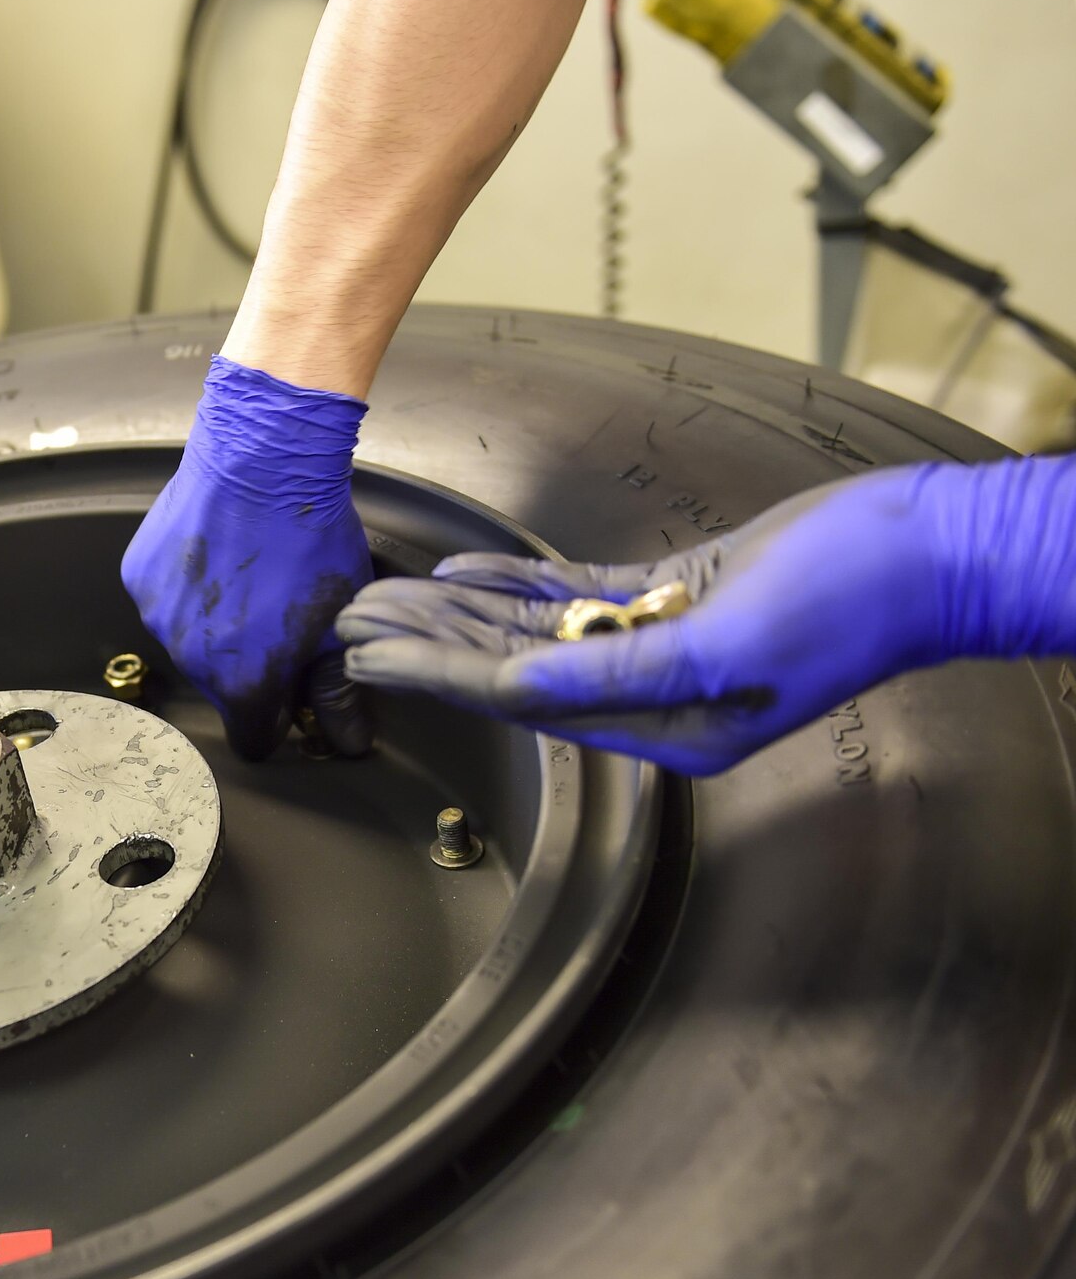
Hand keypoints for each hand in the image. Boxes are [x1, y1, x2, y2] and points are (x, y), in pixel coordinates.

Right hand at [122, 356, 374, 758]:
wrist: (262, 461)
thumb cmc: (309, 539)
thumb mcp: (342, 621)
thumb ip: (339, 692)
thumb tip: (348, 741)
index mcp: (243, 684)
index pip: (253, 738)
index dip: (278, 716)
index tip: (292, 686)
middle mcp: (190, 660)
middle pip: (220, 687)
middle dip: (246, 663)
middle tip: (278, 614)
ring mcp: (157, 616)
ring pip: (189, 641)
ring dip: (213, 624)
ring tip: (248, 575)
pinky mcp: (139, 575)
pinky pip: (164, 597)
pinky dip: (187, 585)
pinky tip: (216, 551)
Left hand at [336, 459, 1075, 774]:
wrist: (928, 550)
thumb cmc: (848, 600)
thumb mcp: (726, 644)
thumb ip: (615, 673)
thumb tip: (518, 687)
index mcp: (661, 728)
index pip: (516, 699)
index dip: (434, 673)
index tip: (366, 657)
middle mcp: (649, 697)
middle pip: (509, 667)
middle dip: (426, 644)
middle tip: (349, 622)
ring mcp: (660, 646)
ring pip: (532, 632)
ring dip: (458, 613)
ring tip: (385, 598)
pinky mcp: (675, 600)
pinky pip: (575, 600)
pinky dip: (517, 587)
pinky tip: (461, 576)